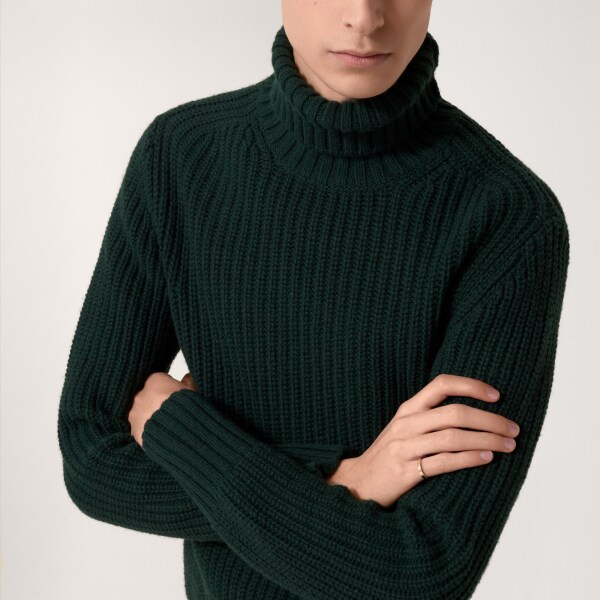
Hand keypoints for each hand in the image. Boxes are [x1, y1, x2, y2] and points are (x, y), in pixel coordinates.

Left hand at [128, 372, 196, 447]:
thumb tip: (188, 377)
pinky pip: (140, 427)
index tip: (176, 395)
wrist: (177, 430)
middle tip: (172, 410)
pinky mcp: (134, 429)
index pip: (161, 380)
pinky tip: (160, 433)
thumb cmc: (185, 407)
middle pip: (150, 395)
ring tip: (166, 424)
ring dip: (151, 415)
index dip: (170, 388)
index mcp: (155, 380)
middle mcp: (141, 394)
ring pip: (143, 411)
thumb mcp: (193, 390)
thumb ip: (189, 380)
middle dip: (158, 401)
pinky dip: (148, 430)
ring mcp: (136, 412)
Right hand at [324, 374, 519, 507]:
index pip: (441, 384)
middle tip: (514, 428)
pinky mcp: (405, 471)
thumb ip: (430, 418)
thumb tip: (473, 414)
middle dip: (490, 419)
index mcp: (408, 409)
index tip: (497, 395)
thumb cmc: (388, 456)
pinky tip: (487, 459)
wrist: (357, 483)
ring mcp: (404, 446)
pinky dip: (469, 459)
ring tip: (508, 445)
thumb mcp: (404, 429)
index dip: (471, 386)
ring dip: (487, 440)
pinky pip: (443, 462)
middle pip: (454, 413)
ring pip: (453, 437)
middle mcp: (406, 423)